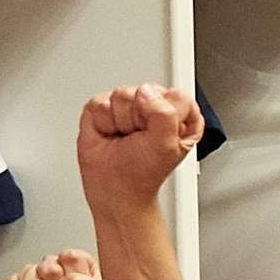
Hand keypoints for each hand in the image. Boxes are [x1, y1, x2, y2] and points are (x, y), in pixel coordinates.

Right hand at [75, 85, 204, 207]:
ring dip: (120, 122)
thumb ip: (165, 114)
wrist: (115, 188)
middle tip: (138, 137)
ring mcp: (129, 105)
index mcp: (180, 115)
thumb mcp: (167, 146)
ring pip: (121, 94)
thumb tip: (145, 93)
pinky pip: (99, 102)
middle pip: (145, 90)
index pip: (176, 95)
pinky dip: (102, 122)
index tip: (158, 134)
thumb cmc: (144, 172)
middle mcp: (155, 106)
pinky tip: (110, 134)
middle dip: (139, 118)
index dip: (164, 113)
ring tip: (125, 137)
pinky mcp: (103, 108)